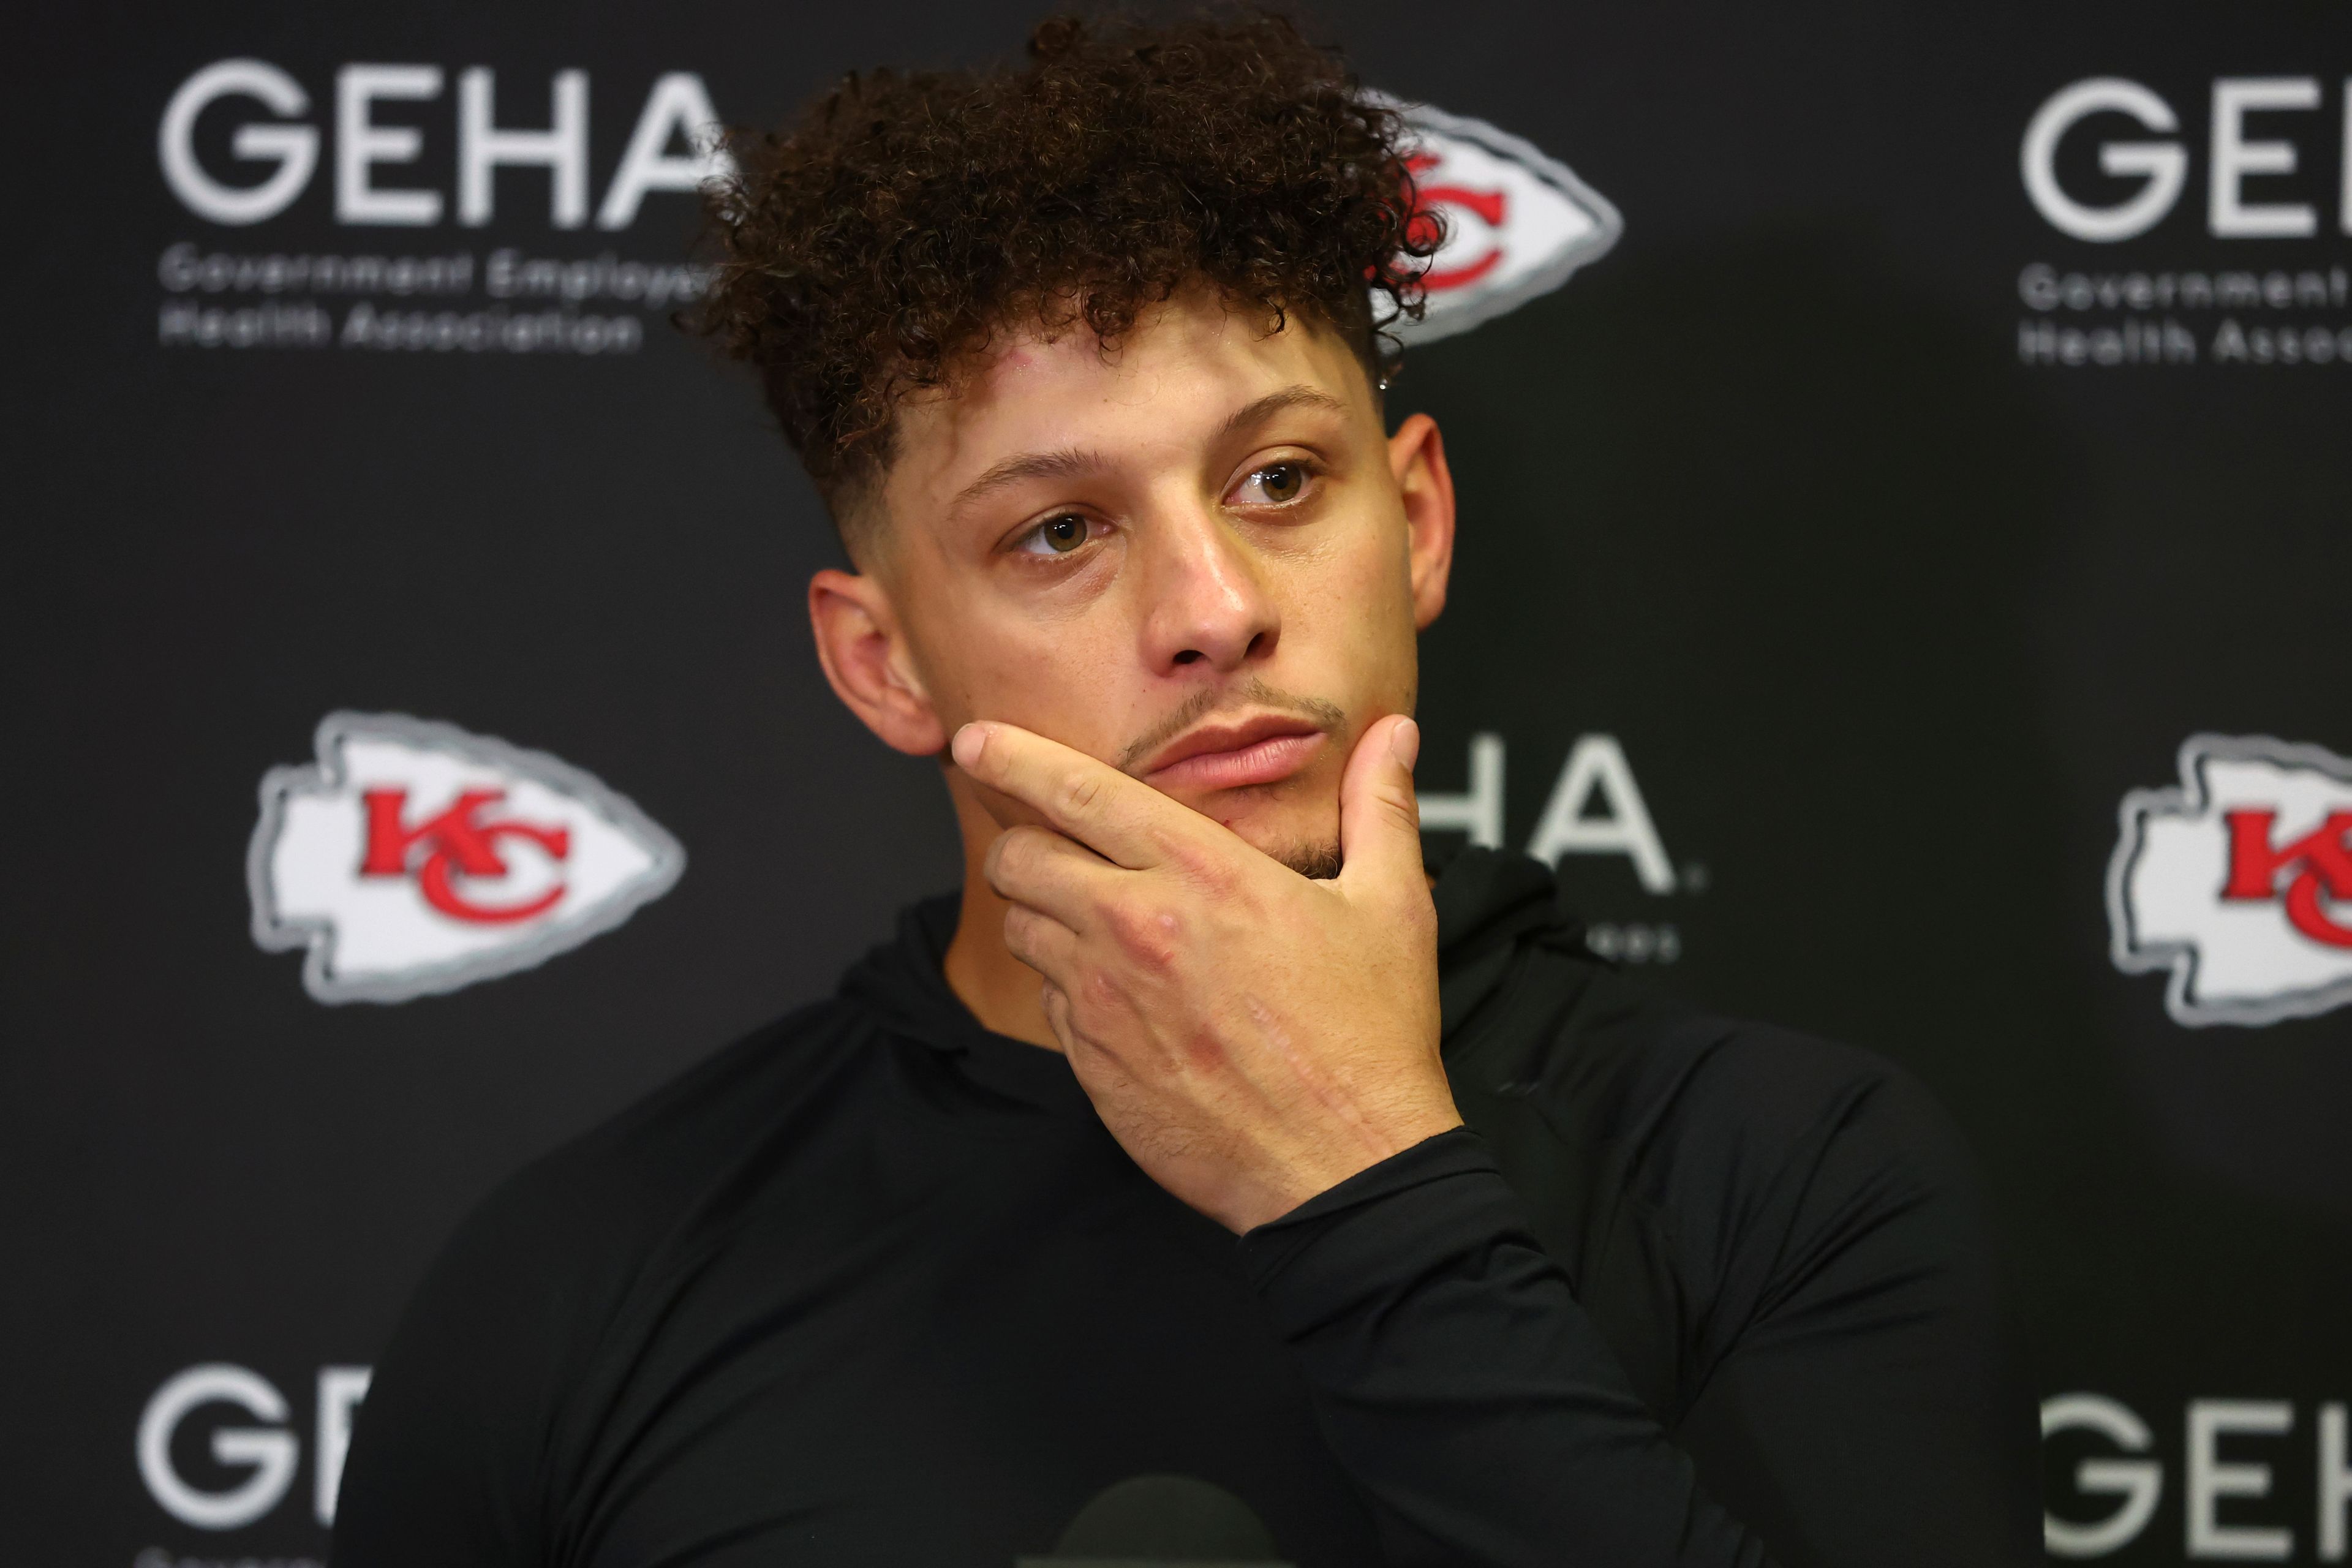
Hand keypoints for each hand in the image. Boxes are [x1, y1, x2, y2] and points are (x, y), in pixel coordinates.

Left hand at [952, 712, 1460, 1232]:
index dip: (1013, 757)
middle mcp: (1138, 928)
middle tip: (1054, 850)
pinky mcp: (1092, 1063)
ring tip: (1105, 929)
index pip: (1078, 791)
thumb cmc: (1369, 1039)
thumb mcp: (1393, 907)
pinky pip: (1047, 1003)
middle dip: (1024, 842)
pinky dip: (1068, 990)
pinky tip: (1128, 1000)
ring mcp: (1104, 1000)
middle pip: (1020, 856)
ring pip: (1021, 928)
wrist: (1343, 1167)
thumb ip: (1381, 808)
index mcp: (1205, 874)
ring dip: (1045, 917)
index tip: (978, 742)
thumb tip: (1395, 735)